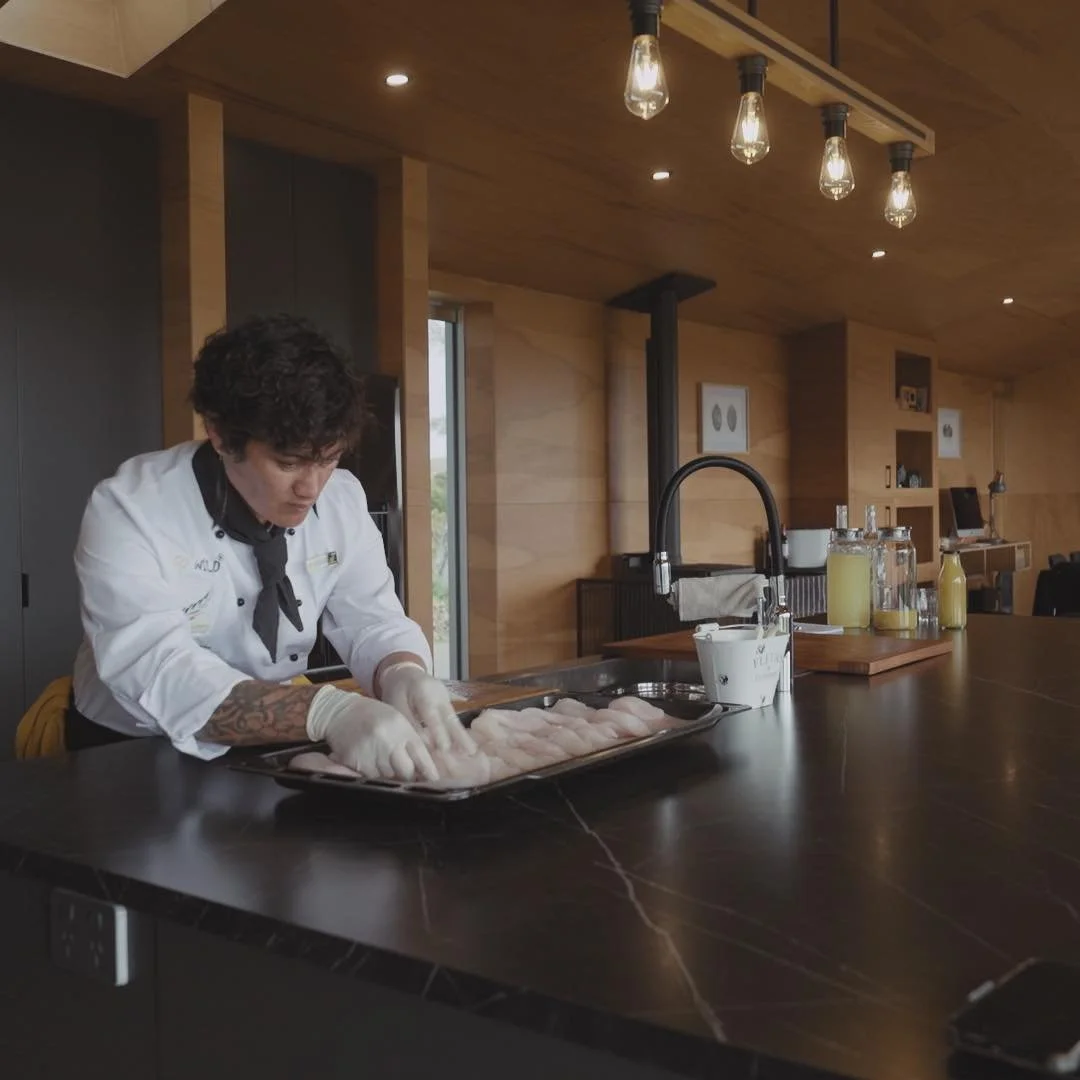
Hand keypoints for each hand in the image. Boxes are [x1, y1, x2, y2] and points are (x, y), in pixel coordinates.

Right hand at [307, 689, 438, 782]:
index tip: (434, 779)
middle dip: (409, 776)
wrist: (340, 711)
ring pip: (389, 777)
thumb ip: (410, 740)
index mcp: (400, 727)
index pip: (420, 754)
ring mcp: (370, 751)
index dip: (429, 770)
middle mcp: (387, 740)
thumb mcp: (396, 720)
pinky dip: (374, 775)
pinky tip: (372, 764)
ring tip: (386, 764)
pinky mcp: (355, 761)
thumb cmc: (372, 715)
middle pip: (406, 771)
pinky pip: (370, 777)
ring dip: (391, 775)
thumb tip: (423, 766)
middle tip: (409, 776)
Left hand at [378, 662, 476, 754]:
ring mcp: (446, 697)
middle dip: (460, 736)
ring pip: (454, 719)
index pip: (432, 715)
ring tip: (472, 751)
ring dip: (462, 736)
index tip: (445, 749)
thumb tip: (422, 744)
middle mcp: (439, 694)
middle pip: (450, 717)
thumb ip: (409, 722)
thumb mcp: (396, 705)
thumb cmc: (397, 690)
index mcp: (424, 692)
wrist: (404, 672)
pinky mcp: (448, 702)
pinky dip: (457, 732)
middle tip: (470, 751)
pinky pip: (452, 718)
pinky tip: (463, 745)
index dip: (439, 733)